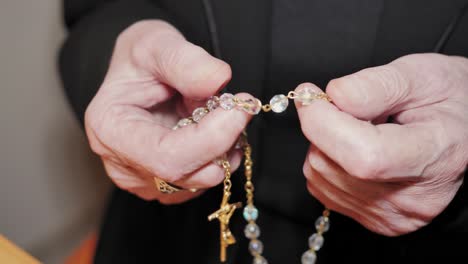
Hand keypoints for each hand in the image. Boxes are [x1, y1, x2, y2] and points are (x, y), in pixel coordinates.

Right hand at [85, 20, 250, 203]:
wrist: (139, 73)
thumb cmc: (140, 60)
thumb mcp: (157, 43)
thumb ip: (185, 60)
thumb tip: (217, 81)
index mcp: (111, 131)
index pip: (167, 157)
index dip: (211, 138)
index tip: (239, 109)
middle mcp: (123, 165)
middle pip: (187, 175)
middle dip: (223, 142)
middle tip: (240, 106)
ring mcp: (143, 179)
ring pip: (201, 180)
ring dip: (225, 148)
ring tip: (219, 112)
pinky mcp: (164, 184)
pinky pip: (203, 180)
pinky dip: (220, 156)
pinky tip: (213, 129)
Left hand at [295, 53, 467, 235]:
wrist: (462, 131)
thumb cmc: (448, 100)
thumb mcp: (419, 75)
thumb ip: (373, 85)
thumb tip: (330, 97)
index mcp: (434, 156)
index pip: (362, 155)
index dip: (323, 123)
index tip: (309, 94)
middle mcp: (412, 198)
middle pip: (331, 164)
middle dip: (323, 126)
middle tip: (351, 108)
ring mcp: (392, 215)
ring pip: (319, 175)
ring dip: (324, 144)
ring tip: (361, 129)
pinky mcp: (375, 221)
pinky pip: (323, 188)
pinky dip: (328, 161)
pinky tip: (355, 149)